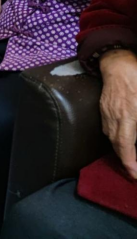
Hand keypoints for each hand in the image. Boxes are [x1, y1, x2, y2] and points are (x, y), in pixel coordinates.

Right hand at [99, 49, 136, 178]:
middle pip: (117, 144)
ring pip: (111, 137)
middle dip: (125, 161)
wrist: (118, 64)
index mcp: (128, 116)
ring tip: (130, 159)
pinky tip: (123, 138)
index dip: (129, 163)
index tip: (134, 175)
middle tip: (134, 172)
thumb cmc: (136, 80)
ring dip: (120, 150)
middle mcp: (114, 117)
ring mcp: (107, 112)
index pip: (125, 145)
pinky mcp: (104, 108)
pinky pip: (108, 128)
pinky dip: (116, 138)